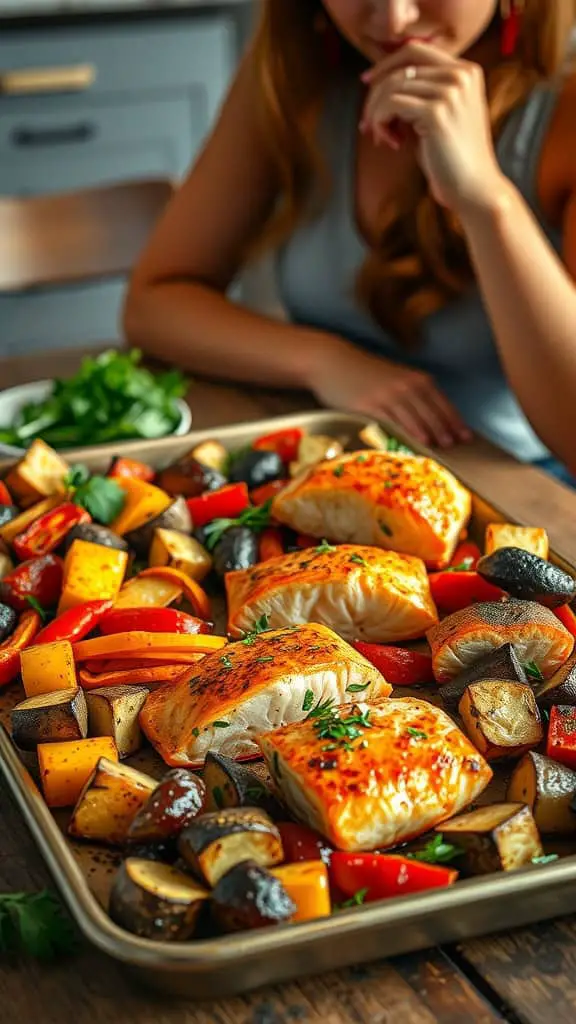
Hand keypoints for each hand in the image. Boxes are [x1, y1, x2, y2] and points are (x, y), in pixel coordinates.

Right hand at [309, 337, 471, 448]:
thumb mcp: (393, 378)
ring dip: (432, 431)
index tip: (466, 435)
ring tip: (444, 446)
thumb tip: (428, 417)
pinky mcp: (370, 405)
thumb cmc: (363, 372)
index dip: (455, 419)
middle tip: (459, 445)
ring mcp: (388, 395)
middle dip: (448, 428)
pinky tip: (419, 441)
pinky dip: (409, 431)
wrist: (332, 361)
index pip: (441, 402)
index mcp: (414, 379)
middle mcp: (405, 386)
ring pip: (417, 416)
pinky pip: (394, 421)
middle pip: (432, 410)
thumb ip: (410, 393)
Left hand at [360, 41, 506, 212]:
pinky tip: (393, 143)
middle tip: (367, 125)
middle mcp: (461, 75)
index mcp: (465, 71)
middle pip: (399, 69)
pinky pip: (390, 105)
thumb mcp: (439, 115)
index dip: (386, 64)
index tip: (367, 83)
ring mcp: (450, 92)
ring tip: (382, 138)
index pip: (415, 50)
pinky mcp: (437, 112)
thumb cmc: (451, 159)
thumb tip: (379, 84)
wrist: (473, 189)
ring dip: (377, 114)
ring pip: (391, 87)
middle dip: (375, 96)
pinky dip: (381, 124)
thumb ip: (421, 94)